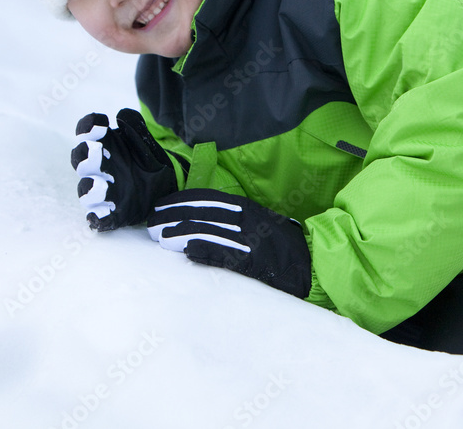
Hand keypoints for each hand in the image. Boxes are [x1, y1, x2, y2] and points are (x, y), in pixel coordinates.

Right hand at [71, 108, 177, 231]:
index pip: (88, 131)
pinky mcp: (112, 209)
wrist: (166, 180)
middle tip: (95, 151)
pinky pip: (99, 215)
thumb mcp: (145, 141)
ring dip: (90, 187)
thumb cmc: (147, 157)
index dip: (89, 126)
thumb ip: (135, 127)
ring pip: (86, 189)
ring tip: (99, 186)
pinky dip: (96, 217)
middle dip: (86, 156)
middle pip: (82, 159)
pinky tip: (97, 217)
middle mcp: (99, 166)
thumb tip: (121, 115)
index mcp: (104, 144)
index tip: (100, 123)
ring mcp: (103, 188)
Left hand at [147, 189, 311, 298]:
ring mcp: (250, 240)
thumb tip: (198, 227)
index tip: (159, 206)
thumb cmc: (280, 246)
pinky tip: (189, 251)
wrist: (311, 262)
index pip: (208, 199)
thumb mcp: (256, 224)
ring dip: (182, 234)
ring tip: (160, 238)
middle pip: (203, 214)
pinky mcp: (255, 261)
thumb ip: (230, 221)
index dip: (181, 201)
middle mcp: (246, 220)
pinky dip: (207, 251)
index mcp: (246, 208)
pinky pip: (228, 255)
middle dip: (173, 217)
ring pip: (210, 232)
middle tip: (150, 223)